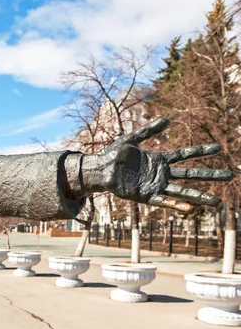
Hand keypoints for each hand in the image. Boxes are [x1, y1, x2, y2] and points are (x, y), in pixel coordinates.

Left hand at [81, 118, 232, 211]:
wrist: (100, 169)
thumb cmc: (113, 155)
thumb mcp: (131, 139)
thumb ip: (148, 130)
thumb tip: (167, 119)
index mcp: (159, 160)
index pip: (185, 155)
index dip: (201, 151)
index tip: (219, 147)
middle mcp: (161, 174)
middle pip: (191, 174)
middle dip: (210, 175)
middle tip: (230, 175)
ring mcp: (155, 185)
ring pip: (182, 192)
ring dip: (199, 197)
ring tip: (217, 202)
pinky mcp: (146, 196)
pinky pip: (164, 201)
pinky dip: (176, 205)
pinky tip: (189, 209)